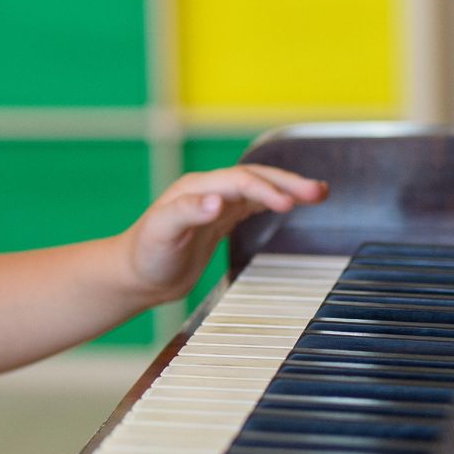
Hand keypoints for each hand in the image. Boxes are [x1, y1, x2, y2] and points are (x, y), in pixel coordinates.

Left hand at [117, 166, 327, 303]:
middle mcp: (207, 191)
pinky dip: (273, 201)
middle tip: (319, 192)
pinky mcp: (218, 220)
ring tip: (317, 194)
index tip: (290, 204)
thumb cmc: (144, 255)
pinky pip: (251, 203)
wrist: (134, 275)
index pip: (240, 181)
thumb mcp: (161, 233)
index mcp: (196, 188)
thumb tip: (216, 201)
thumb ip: (187, 212)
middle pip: (255, 178)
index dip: (266, 189)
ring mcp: (214, 204)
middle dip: (287, 183)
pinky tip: (289, 203)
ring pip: (257, 189)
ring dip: (286, 189)